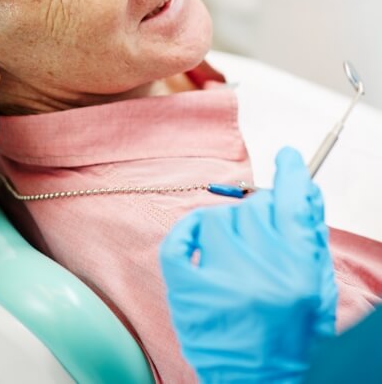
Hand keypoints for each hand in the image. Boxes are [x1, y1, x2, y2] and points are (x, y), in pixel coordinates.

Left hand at [160, 147, 337, 382]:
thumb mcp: (316, 285)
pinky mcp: (188, 295)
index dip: (291, 175)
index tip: (288, 158)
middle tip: (259, 239)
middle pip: (253, 209)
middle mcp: (260, 276)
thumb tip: (301, 187)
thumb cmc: (294, 336)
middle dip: (258, 217)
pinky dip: (186, 232)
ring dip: (226, 229)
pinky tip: (197, 237)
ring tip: (234, 254)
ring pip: (217, 220)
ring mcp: (220, 285)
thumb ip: (309, 235)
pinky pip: (178, 243)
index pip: (292, 204)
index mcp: (298, 272)